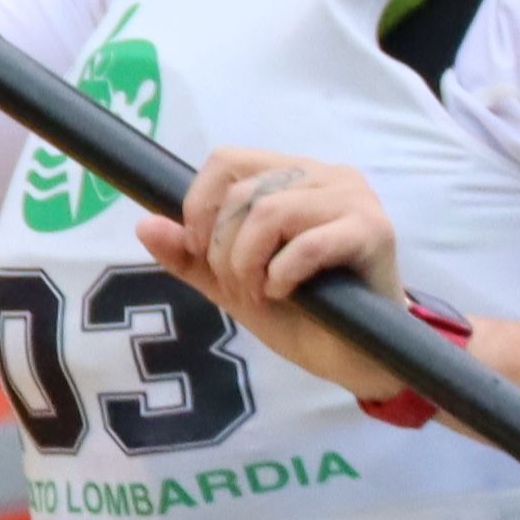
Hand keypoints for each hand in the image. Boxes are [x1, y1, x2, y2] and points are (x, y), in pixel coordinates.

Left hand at [133, 150, 417, 399]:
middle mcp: (326, 175)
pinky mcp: (375, 230)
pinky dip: (282, 274)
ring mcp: (354, 198)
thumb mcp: (234, 284)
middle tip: (241, 288)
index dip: (200, 205)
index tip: (200, 251)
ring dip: (249, 264)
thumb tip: (144, 225)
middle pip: (242, 193)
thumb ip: (191, 256)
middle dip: (224, 250)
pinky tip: (287, 294)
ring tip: (262, 293)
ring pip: (269, 212)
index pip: (226, 160)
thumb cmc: (305, 314)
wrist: (360, 358)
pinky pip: (306, 243)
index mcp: (292, 174)